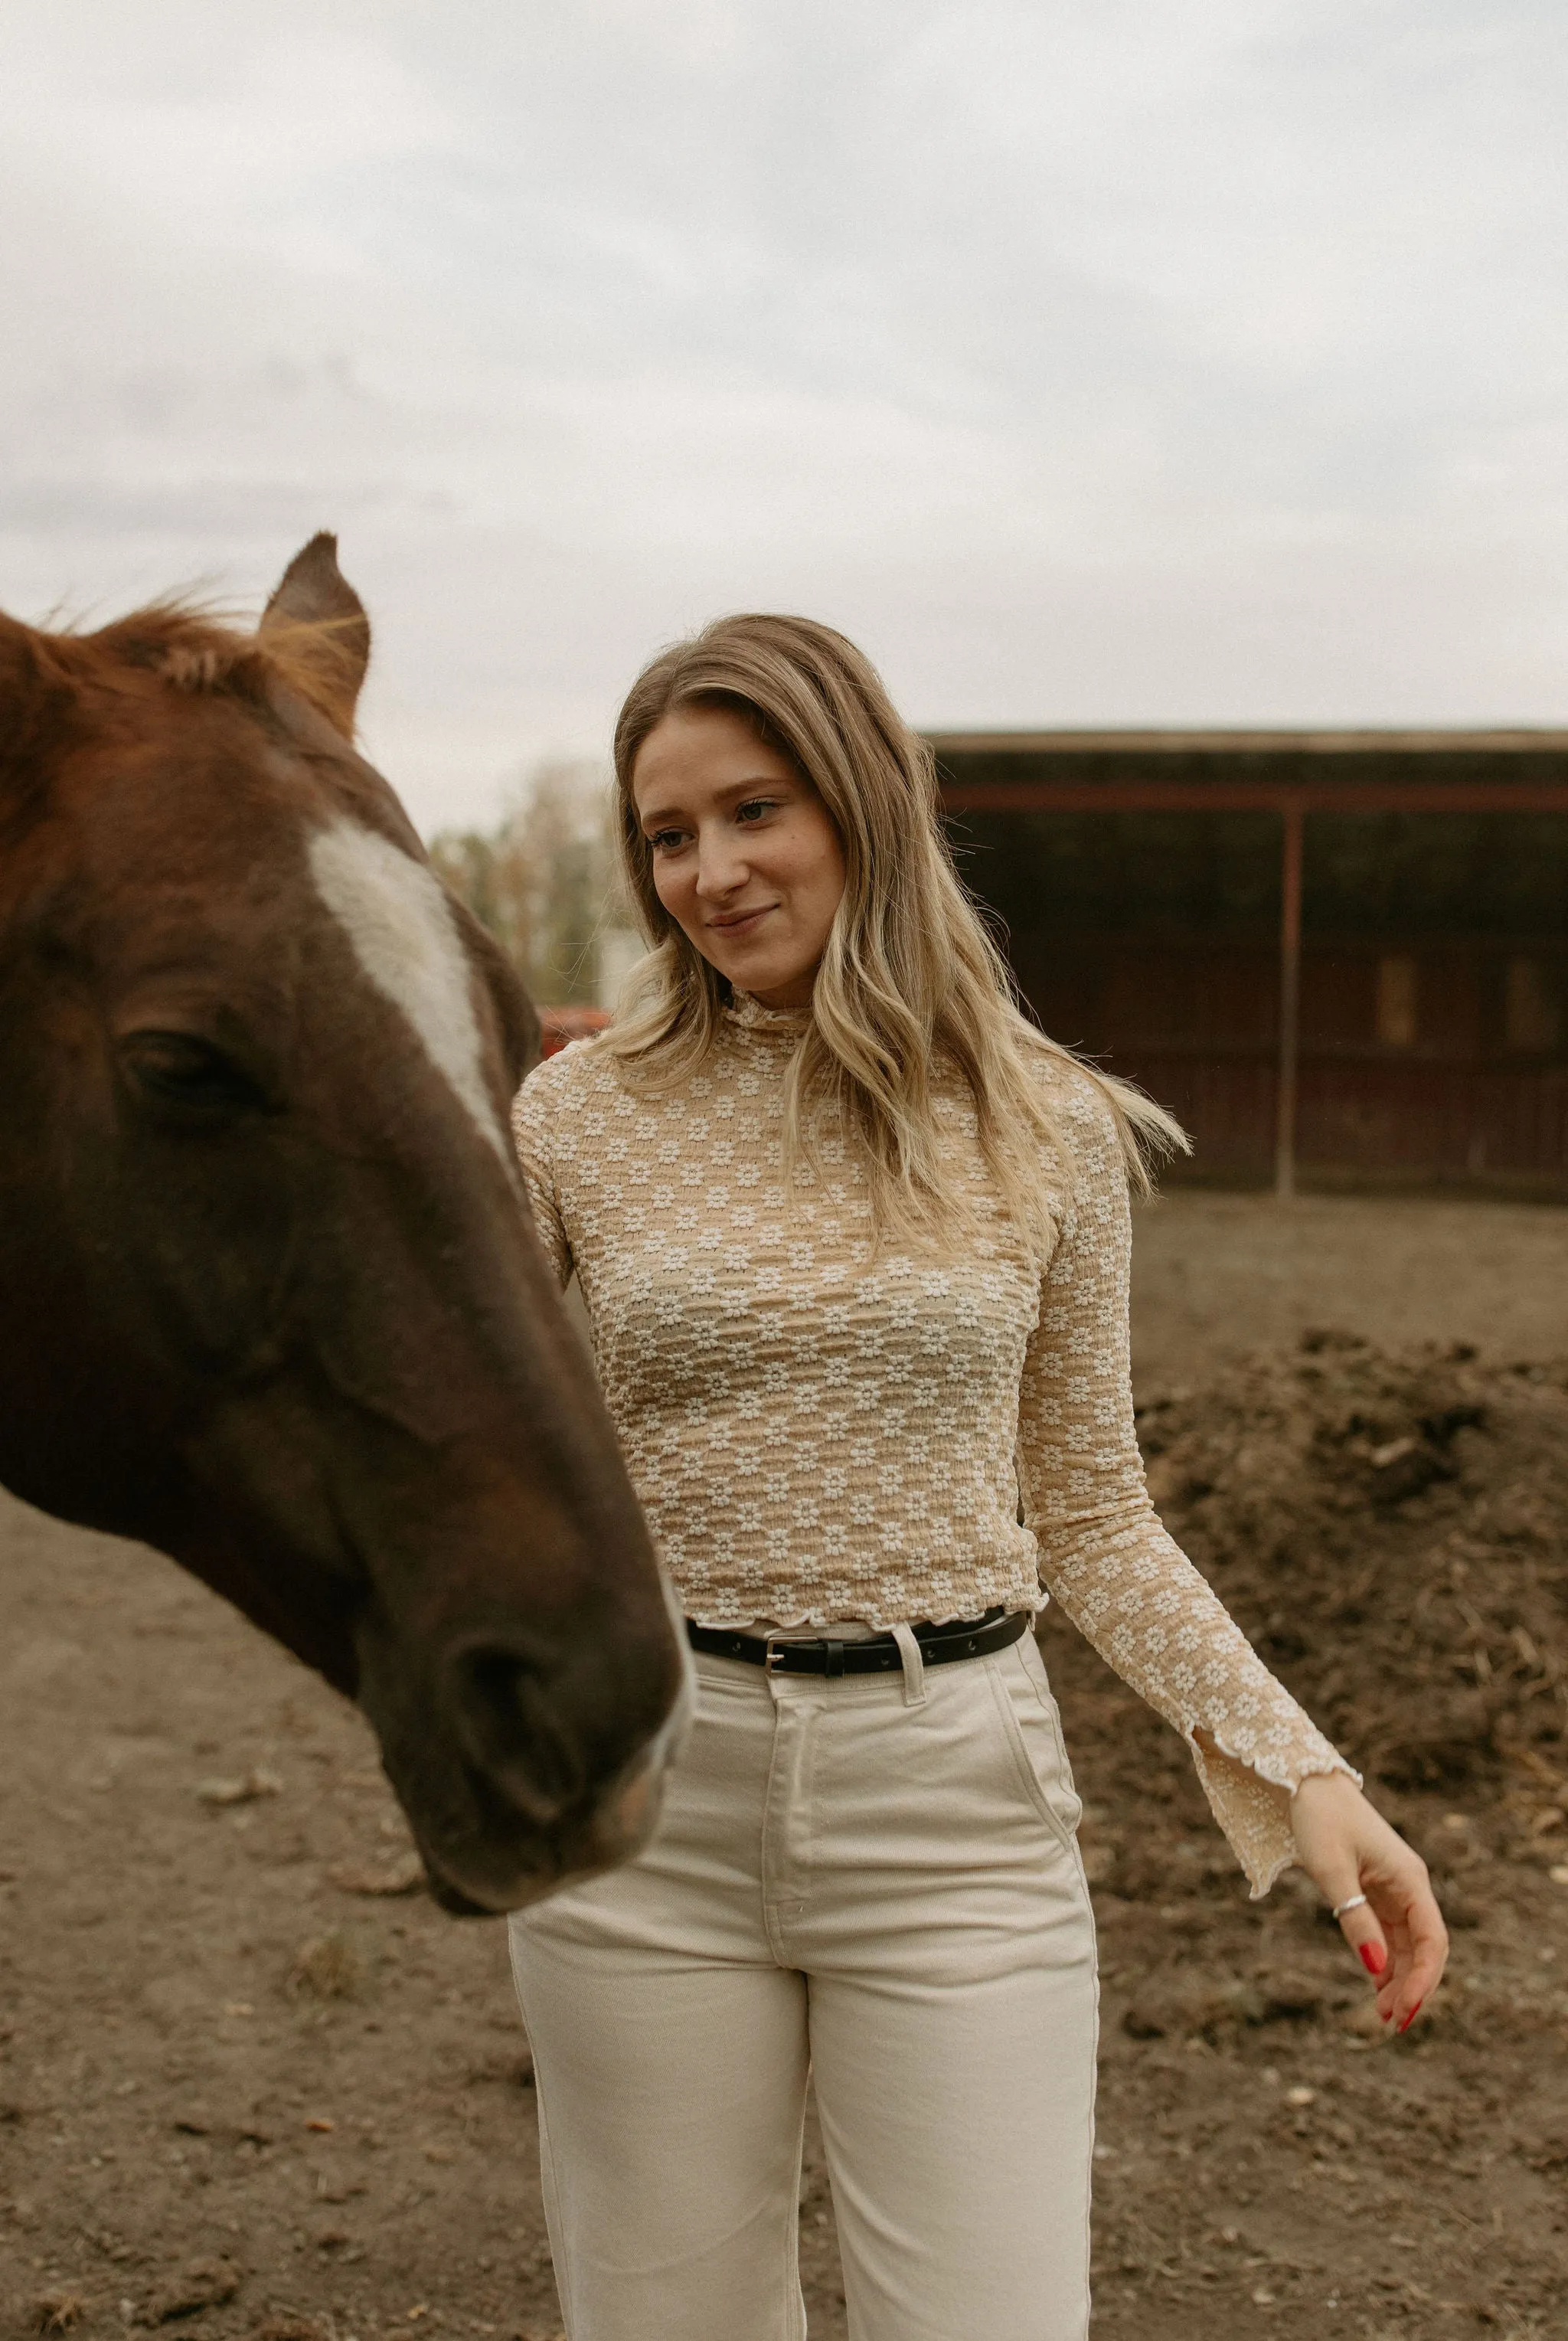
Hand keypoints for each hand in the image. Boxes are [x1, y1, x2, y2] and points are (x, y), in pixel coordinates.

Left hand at [1290, 1770, 1447, 2034]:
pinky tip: (1375, 1985)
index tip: (1402, 2010)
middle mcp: (1409, 1887)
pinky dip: (1383, 1960)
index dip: (1423, 1980)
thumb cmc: (1319, 1818)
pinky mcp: (1374, 1890)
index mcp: (1410, 1880)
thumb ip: (1354, 1919)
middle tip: (1389, 2024)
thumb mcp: (1332, 1870)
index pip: (1432, 1941)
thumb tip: (1375, 1969)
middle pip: (1423, 1948)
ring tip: (1380, 2015)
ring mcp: (1393, 1889)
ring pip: (1405, 1945)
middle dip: (1411, 1987)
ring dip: (1397, 1979)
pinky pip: (1387, 1933)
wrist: (1303, 1782)